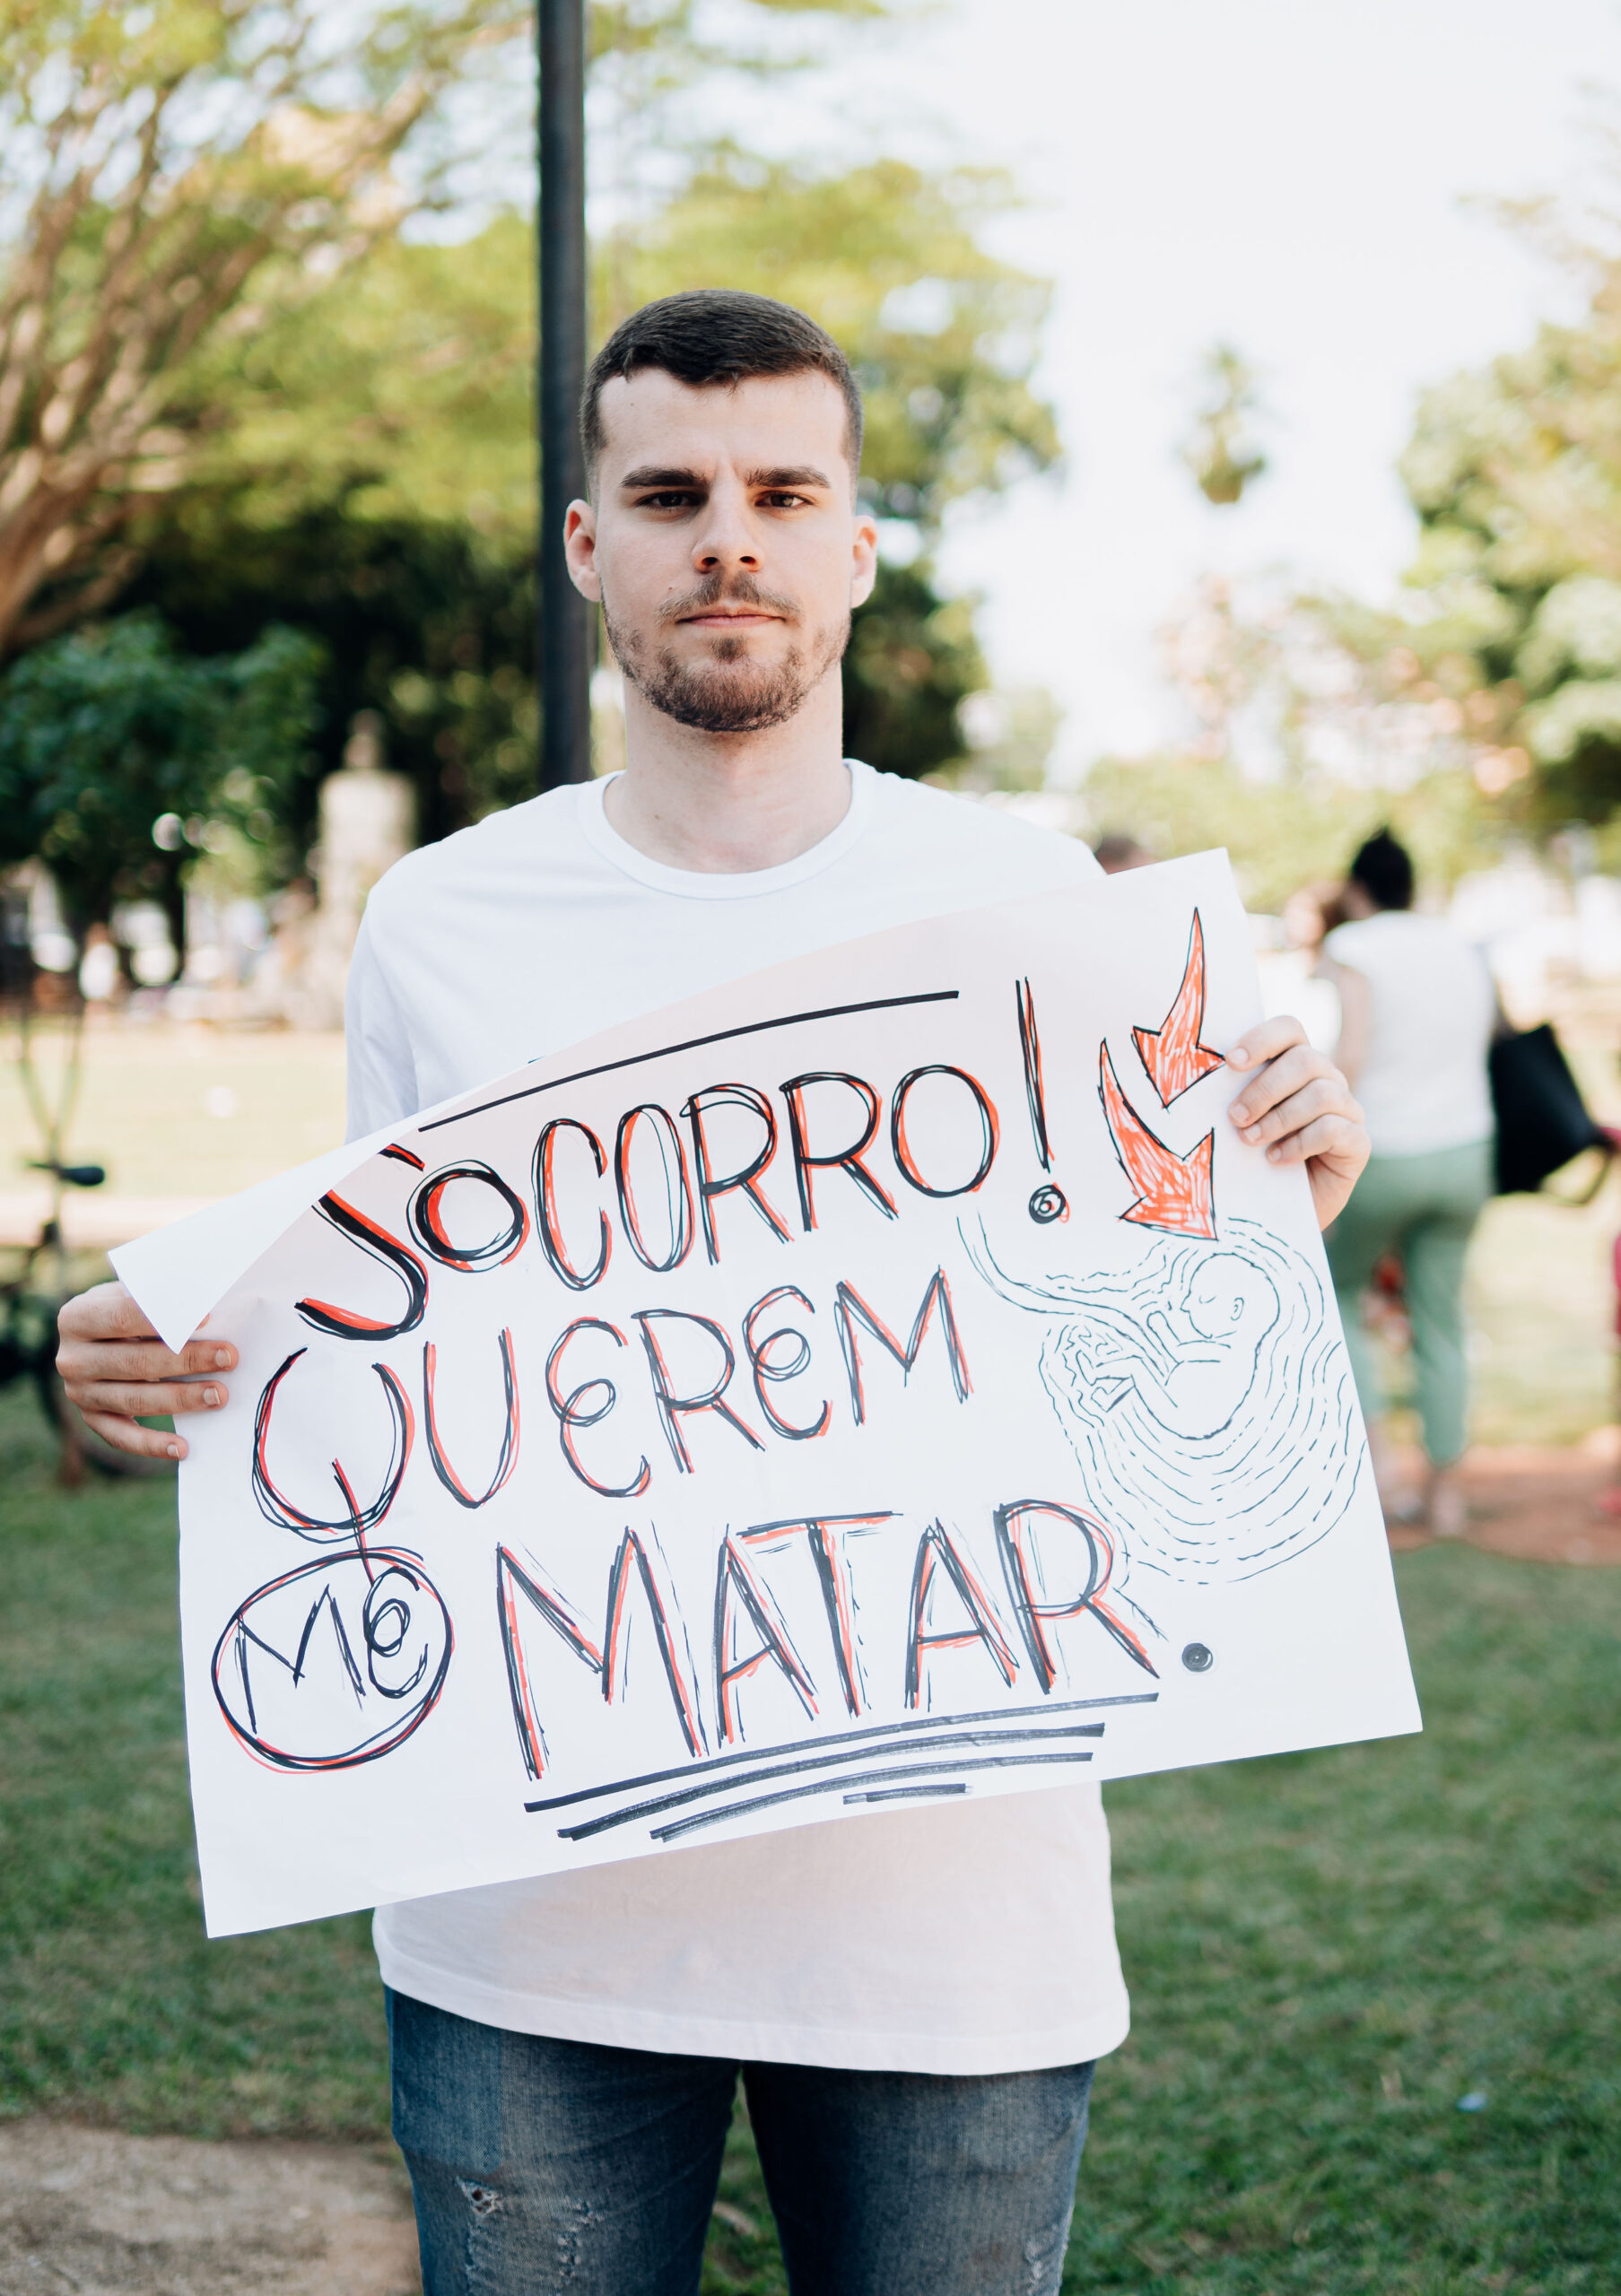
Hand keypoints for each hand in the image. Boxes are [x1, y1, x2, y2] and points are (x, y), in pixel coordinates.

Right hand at [56, 1281, 236, 1461]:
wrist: (102, 1333)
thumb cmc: (130, 1306)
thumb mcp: (135, 1290)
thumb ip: (159, 1294)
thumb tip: (204, 1301)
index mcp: (76, 1317)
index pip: (121, 1316)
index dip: (164, 1318)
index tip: (208, 1318)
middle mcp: (70, 1358)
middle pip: (134, 1362)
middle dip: (186, 1360)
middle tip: (229, 1357)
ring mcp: (79, 1392)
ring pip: (134, 1400)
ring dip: (181, 1399)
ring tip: (219, 1394)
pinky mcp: (92, 1419)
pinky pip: (122, 1437)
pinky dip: (152, 1445)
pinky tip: (184, 1448)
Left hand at [1225, 1016, 1368, 1229]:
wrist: (1277, 1212)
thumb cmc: (1251, 1160)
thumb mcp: (1238, 1123)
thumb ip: (1232, 1094)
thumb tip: (1204, 1077)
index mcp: (1295, 1064)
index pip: (1289, 1029)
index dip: (1262, 1039)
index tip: (1230, 1063)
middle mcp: (1327, 1079)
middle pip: (1305, 1060)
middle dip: (1264, 1089)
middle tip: (1235, 1117)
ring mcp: (1347, 1109)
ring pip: (1321, 1093)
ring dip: (1279, 1118)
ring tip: (1251, 1141)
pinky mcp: (1358, 1142)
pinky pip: (1335, 1129)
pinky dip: (1300, 1143)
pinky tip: (1276, 1159)